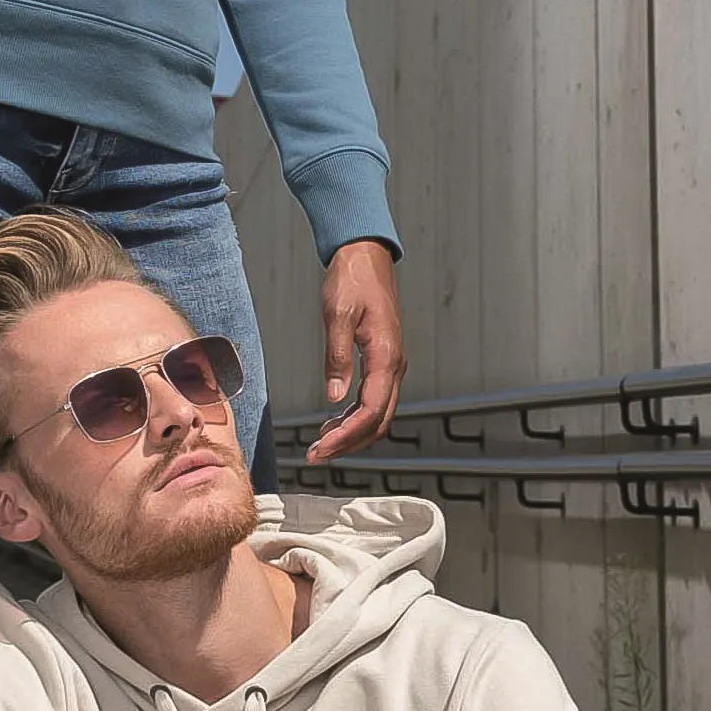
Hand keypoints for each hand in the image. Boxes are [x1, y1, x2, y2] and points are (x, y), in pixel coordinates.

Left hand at [305, 241, 406, 462]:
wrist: (365, 255)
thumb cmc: (352, 280)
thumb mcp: (337, 315)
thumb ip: (337, 357)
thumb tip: (333, 397)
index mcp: (386, 356)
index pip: (370, 411)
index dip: (346, 436)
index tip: (321, 449)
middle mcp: (394, 365)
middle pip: (378, 421)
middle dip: (348, 443)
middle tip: (316, 455)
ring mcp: (391, 364)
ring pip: (378, 413)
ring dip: (352, 432)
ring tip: (321, 442)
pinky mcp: (383, 361)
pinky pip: (374, 399)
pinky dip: (354, 416)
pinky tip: (333, 420)